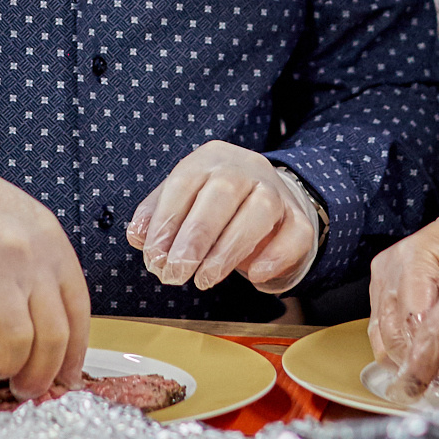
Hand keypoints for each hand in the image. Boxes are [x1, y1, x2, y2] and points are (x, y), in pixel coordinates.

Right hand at [0, 146, 90, 396]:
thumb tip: (50, 334)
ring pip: (15, 346)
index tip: (65, 379)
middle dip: (41, 375)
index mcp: (49, 242)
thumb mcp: (18, 223)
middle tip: (27, 388)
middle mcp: (26, 255)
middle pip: (51, 337)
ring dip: (4, 367)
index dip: (73, 356)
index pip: (77, 313)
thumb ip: (37, 269)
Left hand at [126, 141, 322, 294]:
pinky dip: (274, 256)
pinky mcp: (300, 220)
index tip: (154, 256)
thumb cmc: (218, 206)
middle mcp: (246, 168)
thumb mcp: (184, 201)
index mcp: (211, 159)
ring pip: (258, 212)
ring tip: (204, 279)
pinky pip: (294, 234)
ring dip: (227, 250)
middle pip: (221, 194)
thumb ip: (158, 215)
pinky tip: (253, 275)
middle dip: (195, 237)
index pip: (184, 182)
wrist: (274, 203)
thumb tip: (138, 234)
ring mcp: (277, 192)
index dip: (166, 220)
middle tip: (175, 273)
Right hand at [368, 168, 438, 365]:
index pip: (414, 326)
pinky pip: (383, 331)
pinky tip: (427, 362)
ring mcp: (382, 278)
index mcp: (414, 259)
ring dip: (408, 362)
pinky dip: (402, 349)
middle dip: (419, 367)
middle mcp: (390, 268)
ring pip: (382, 340)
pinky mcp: (382, 288)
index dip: (432, 360)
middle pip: (393, 338)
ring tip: (438, 380)